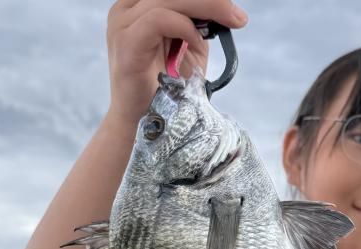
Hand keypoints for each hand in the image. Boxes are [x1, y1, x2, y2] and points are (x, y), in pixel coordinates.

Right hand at [105, 0, 248, 126]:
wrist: (147, 124)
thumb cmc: (167, 88)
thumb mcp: (188, 46)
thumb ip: (198, 21)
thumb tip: (225, 6)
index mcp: (138, 6)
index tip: (231, 8)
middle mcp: (126, 10)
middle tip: (238, 16)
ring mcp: (122, 25)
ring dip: (206, 6)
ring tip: (231, 22)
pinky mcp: (126, 43)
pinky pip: (158, 19)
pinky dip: (184, 27)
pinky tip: (197, 41)